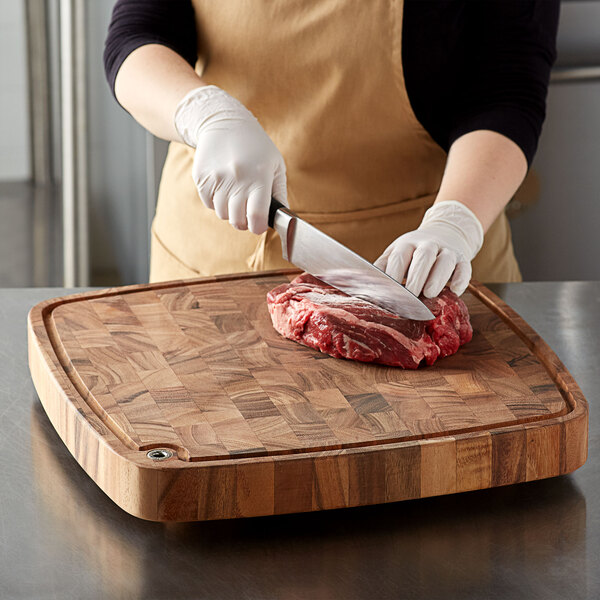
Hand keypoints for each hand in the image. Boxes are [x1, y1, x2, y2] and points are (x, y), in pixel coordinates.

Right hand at [174, 86, 286, 233]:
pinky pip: (208, 204)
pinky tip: (223, 186)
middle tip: (247, 212)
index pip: (256, 218)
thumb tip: (282, 219)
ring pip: (222, 214)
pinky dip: (216, 201)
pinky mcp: (201, 178)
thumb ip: (280, 194)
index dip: (258, 227)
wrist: (225, 123)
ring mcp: (217, 178)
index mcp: (259, 178)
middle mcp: (237, 179)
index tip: (259, 224)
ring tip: (235, 194)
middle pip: (237, 221)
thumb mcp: (276, 165)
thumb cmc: (256, 147)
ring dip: (229, 210)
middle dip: (244, 222)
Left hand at [374, 201, 483, 297]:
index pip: (400, 257)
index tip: (389, 291)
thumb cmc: (413, 252)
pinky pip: (464, 268)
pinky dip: (461, 279)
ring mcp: (447, 251)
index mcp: (407, 244)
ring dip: (437, 277)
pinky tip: (455, 290)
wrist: (444, 233)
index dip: (394, 273)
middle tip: (410, 295)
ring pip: (444, 261)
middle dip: (416, 276)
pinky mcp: (463, 260)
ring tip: (430, 293)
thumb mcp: (395, 254)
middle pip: (423, 257)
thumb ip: (382, 267)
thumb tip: (362, 283)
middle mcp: (428, 245)